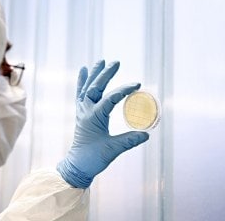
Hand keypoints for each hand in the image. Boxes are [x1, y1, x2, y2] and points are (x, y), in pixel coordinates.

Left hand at [57, 60, 149, 187]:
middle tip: (116, 62)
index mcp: (93, 118)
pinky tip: (84, 70)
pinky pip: (81, 93)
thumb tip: (146, 134)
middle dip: (106, 74)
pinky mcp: (81, 113)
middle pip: (96, 88)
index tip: (137, 84)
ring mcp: (82, 111)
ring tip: (101, 60)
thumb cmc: (94, 158)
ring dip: (94, 74)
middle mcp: (86, 111)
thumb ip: (129, 141)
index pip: (110, 99)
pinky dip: (82, 81)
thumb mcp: (113, 149)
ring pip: (87, 87)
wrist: (78, 165)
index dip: (123, 90)